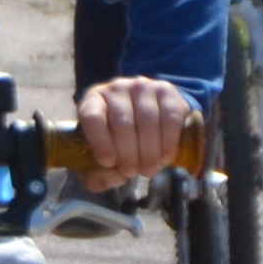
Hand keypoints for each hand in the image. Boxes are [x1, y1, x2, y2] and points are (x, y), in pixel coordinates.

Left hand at [79, 75, 195, 179]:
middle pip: (122, 123)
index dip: (101, 143)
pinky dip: (168, 143)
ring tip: (149, 169)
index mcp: (93, 101)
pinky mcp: (166, 91)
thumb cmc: (116, 144)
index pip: (92, 117)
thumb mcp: (98, 161)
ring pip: (147, 121)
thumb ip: (98, 176)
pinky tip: (165, 158)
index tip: (109, 163)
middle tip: (133, 172)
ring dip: (150, 152)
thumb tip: (115, 176)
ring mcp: (143, 87)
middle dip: (129, 155)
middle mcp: (116, 88)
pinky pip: (170, 118)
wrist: (146, 122)